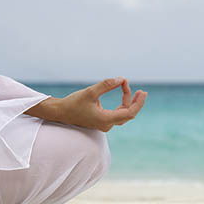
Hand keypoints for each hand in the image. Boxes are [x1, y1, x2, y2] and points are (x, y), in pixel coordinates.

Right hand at [29, 77, 146, 131]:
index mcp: (105, 120)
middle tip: (143, 91)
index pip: (129, 113)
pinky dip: (122, 104)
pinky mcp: (101, 121)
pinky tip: (124, 94)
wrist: (60, 112)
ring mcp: (104, 124)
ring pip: (123, 114)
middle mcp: (107, 124)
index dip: (138, 103)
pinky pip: (117, 114)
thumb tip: (121, 79)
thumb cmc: (73, 103)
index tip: (142, 92)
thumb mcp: (90, 92)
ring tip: (133, 89)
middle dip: (137, 103)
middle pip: (129, 115)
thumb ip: (106, 85)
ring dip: (129, 103)